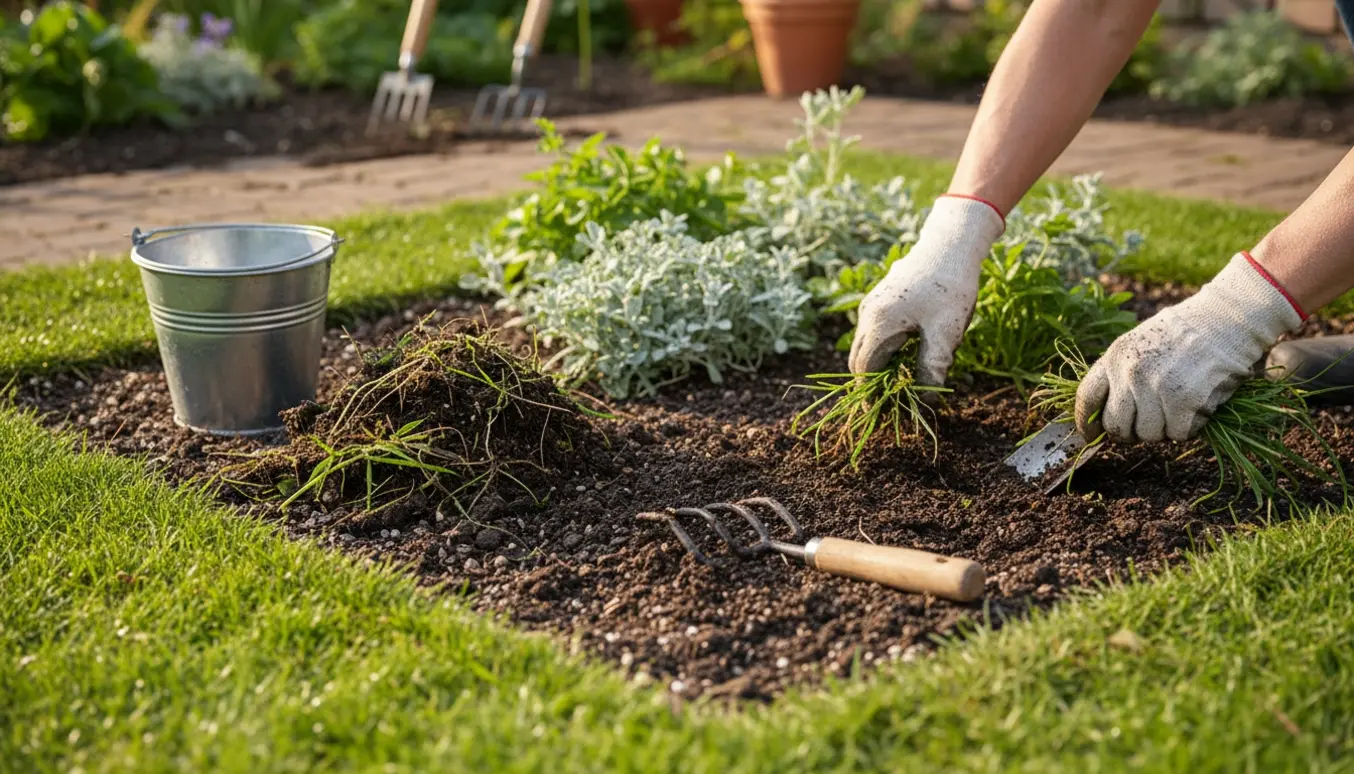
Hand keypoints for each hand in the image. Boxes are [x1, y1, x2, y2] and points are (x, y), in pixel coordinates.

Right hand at [848, 195, 1004, 384]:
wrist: (952, 243)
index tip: (886, 414)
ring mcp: (871, 304)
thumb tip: (923, 402)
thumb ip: (931, 369)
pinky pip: (874, 331)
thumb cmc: (950, 287)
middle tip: (896, 402)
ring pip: (866, 345)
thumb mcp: (945, 333)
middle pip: (859, 360)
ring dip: (880, 365)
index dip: (873, 395)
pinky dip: (885, 348)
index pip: (865, 371)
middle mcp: (867, 314)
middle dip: (873, 383)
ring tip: (906, 379)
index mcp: (878, 325)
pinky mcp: (881, 298)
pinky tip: (911, 351)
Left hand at [1075, 253, 1304, 442]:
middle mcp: (1129, 373)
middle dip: (1132, 432)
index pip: (1086, 398)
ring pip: (1148, 435)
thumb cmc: (1187, 332)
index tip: (1090, 437)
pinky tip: (1198, 406)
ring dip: (1165, 429)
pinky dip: (1190, 428)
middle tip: (1150, 425)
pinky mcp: (1183, 400)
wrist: (1227, 317)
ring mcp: (1155, 387)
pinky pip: (1178, 434)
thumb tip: (1108, 414)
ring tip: (1180, 406)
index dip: (1086, 422)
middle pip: (1116, 426)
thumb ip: (1121, 373)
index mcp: (1114, 357)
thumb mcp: (1139, 343)